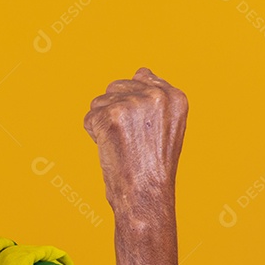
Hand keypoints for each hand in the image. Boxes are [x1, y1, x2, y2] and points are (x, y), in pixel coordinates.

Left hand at [83, 68, 187, 216]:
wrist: (146, 194)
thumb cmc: (153, 166)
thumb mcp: (166, 126)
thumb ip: (156, 96)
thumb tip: (141, 70)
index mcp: (175, 97)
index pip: (141, 78)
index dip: (133, 106)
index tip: (141, 129)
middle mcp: (156, 95)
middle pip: (116, 87)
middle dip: (114, 112)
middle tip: (129, 140)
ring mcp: (133, 104)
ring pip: (99, 102)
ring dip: (103, 124)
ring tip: (121, 145)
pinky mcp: (112, 116)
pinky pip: (89, 118)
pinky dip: (93, 135)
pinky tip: (111, 149)